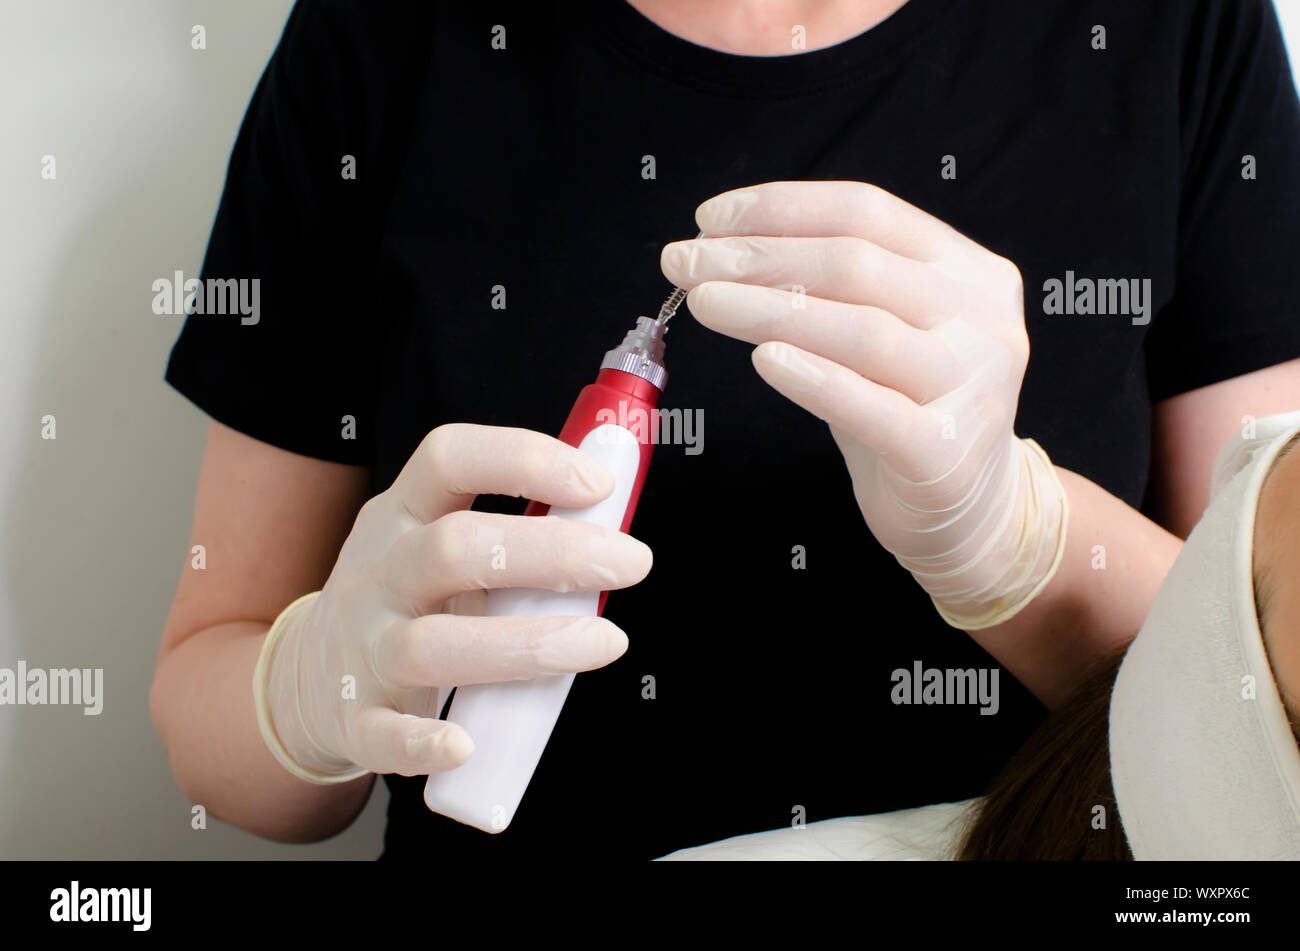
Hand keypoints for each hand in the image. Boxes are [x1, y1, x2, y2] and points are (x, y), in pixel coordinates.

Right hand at [254, 424, 652, 781]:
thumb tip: (615, 498)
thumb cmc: (410, 598)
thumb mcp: (436, 541)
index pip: (449, 461)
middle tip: (632, 562)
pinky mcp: (356, 720)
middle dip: (551, 552)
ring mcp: (363, 647)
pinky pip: (385, 735)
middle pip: (454, 549)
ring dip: (525, 645)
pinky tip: (468, 746)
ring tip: (605, 642)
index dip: (522, 459)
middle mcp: (378, 573)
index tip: (598, 482)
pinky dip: (422, 743)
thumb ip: (513, 524)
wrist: (309, 677)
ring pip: (432, 645)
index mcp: (401, 514)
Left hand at [660, 181, 1065, 628]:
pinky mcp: (946, 452)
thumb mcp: (877, 331)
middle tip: (685, 263)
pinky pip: (871, 408)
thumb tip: (721, 251)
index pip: (867, 211)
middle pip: (856, 264)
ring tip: (704, 303)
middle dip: (759, 257)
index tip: (709, 220)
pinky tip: (763, 360)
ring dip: (768, 309)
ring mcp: (972, 385)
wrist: (968, 510)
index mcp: (966, 269)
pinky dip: (813, 379)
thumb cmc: (906, 408)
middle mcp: (980, 318)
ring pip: (861, 330)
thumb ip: (825, 288)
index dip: (781, 209)